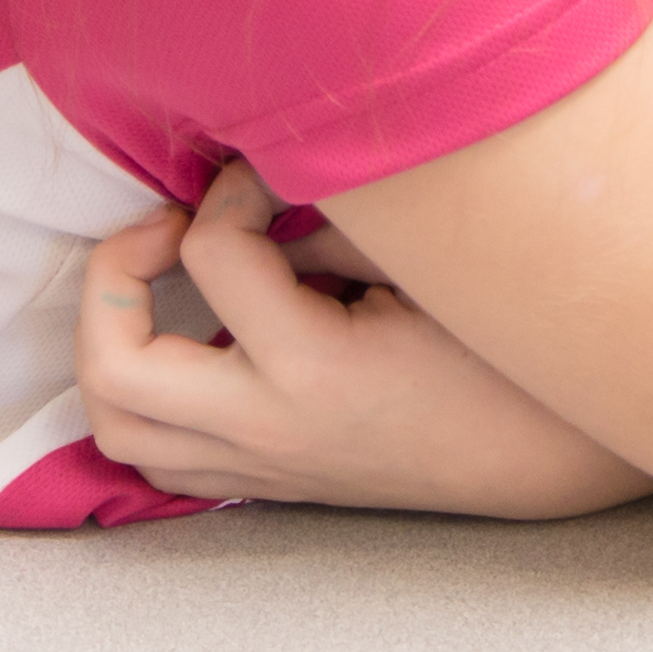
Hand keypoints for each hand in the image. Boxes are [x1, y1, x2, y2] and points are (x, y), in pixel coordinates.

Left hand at [76, 163, 650, 516]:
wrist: (540, 457)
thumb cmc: (500, 354)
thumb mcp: (424, 272)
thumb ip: (333, 230)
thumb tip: (264, 196)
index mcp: (313, 368)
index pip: (216, 254)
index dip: (230, 189)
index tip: (264, 171)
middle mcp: (266, 429)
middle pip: (118, 367)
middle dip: (115, 276)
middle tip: (166, 227)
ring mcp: (258, 466)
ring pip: (117, 427)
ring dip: (112, 344)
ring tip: (155, 287)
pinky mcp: (264, 481)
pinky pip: (156, 458)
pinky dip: (143, 400)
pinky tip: (185, 349)